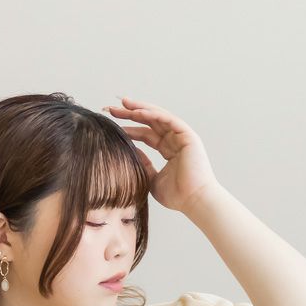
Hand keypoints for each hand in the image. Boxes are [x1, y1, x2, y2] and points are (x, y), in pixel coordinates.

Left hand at [102, 95, 219, 214]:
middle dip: (131, 114)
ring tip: (122, 104)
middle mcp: (175, 140)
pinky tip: (138, 112)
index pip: (145, 135)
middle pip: (150, 122)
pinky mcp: (187, 135)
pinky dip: (153, 114)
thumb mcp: (152, 180)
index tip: (112, 124)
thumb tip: (130, 151)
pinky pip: (168, 119)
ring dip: (140, 109)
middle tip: (111, 109)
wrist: (195, 201)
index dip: (130, 128)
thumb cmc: (177, 196)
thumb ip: (143, 165)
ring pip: (158, 117)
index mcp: (168, 150)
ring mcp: (182, 136)